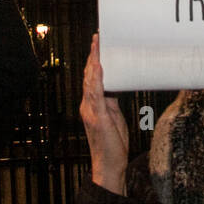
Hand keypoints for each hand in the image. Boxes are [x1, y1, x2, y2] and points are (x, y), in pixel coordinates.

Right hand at [79, 35, 129, 194]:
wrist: (109, 165)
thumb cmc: (113, 144)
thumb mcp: (114, 117)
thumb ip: (112, 102)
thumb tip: (116, 86)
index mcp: (91, 105)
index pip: (91, 78)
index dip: (94, 60)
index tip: (98, 44)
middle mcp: (88, 106)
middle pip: (88, 76)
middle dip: (93, 55)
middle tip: (98, 37)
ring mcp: (91, 111)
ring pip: (90, 81)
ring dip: (94, 62)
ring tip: (97, 45)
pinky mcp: (98, 118)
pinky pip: (96, 95)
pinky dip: (96, 79)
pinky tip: (98, 67)